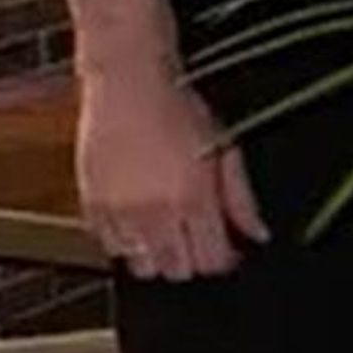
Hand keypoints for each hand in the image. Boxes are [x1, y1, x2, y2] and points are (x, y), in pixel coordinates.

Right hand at [77, 63, 268, 281]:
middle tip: (196, 235)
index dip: (223, 259)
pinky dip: (126, 242)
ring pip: (142, 266)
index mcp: (194, 199)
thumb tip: (258, 234)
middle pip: (177, 272)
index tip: (225, 249)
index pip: (211, 261)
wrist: (128, 80)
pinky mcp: (93, 206)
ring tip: (165, 227)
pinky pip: (110, 247)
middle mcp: (156, 213)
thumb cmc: (178, 106)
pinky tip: (138, 219)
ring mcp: (121, 213)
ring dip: (157, 255)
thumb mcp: (225, 146)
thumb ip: (242, 198)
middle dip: (192, 260)